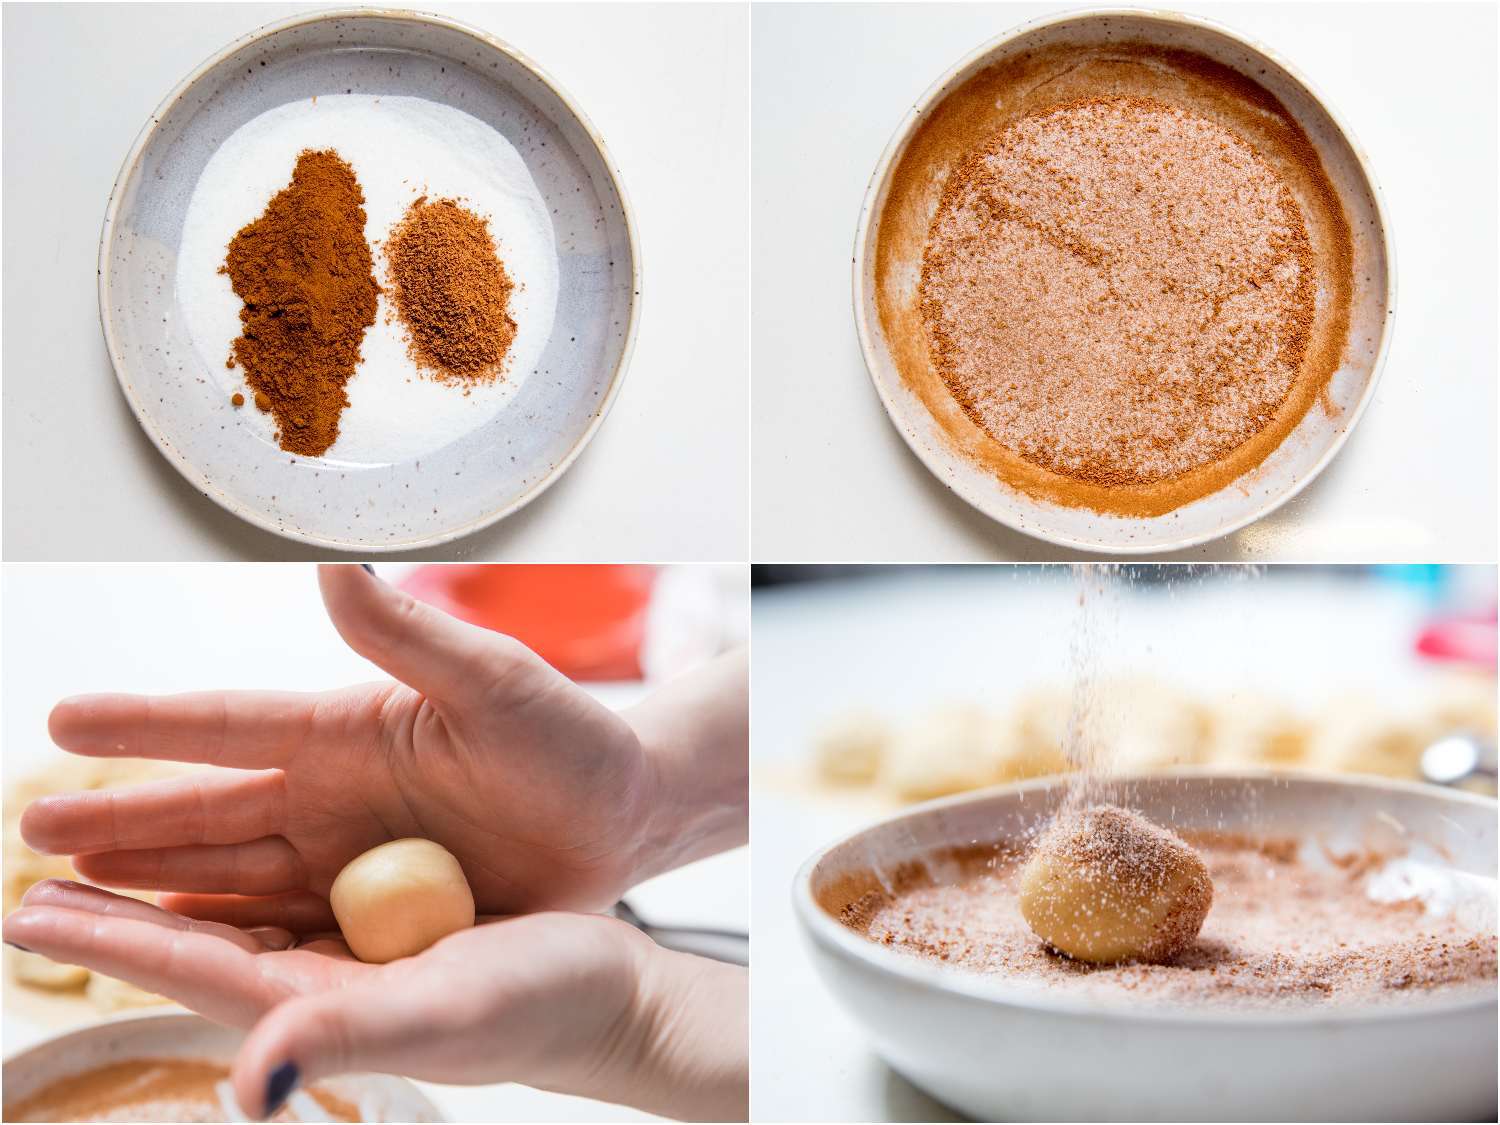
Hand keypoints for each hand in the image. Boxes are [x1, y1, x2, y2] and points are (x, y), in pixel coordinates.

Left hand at [4, 879, 745, 1120]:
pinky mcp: (388, 929)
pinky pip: (295, 895)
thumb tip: (255, 1081)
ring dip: (164, 889)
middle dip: (113, 914)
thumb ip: (348, 1037)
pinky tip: (224, 861)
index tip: (33, 912)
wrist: (605, 989)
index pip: (192, 969)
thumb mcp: (447, 1015)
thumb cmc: (538, 1006)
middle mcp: (320, 981)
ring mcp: (352, 954)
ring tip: (102, 865)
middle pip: (195, 942)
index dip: (112, 941)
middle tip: (34, 883)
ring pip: (237, 913)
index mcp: (316, 1004)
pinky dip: (242, 874)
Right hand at [23, 565, 698, 920]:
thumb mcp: (492, 683)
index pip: (229, 725)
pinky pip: (279, 931)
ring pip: (225, 876)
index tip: (64, 717)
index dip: (148, 726)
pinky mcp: (369, 918)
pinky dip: (220, 940)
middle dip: (119, 821)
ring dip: (148, 885)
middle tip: (29, 831)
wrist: (621, 817)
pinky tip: (166, 948)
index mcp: (346, 731)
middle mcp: (329, 796)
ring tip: (65, 898)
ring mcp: (344, 860)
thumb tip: (330, 563)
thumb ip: (407, 635)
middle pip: (206, 812)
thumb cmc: (569, 739)